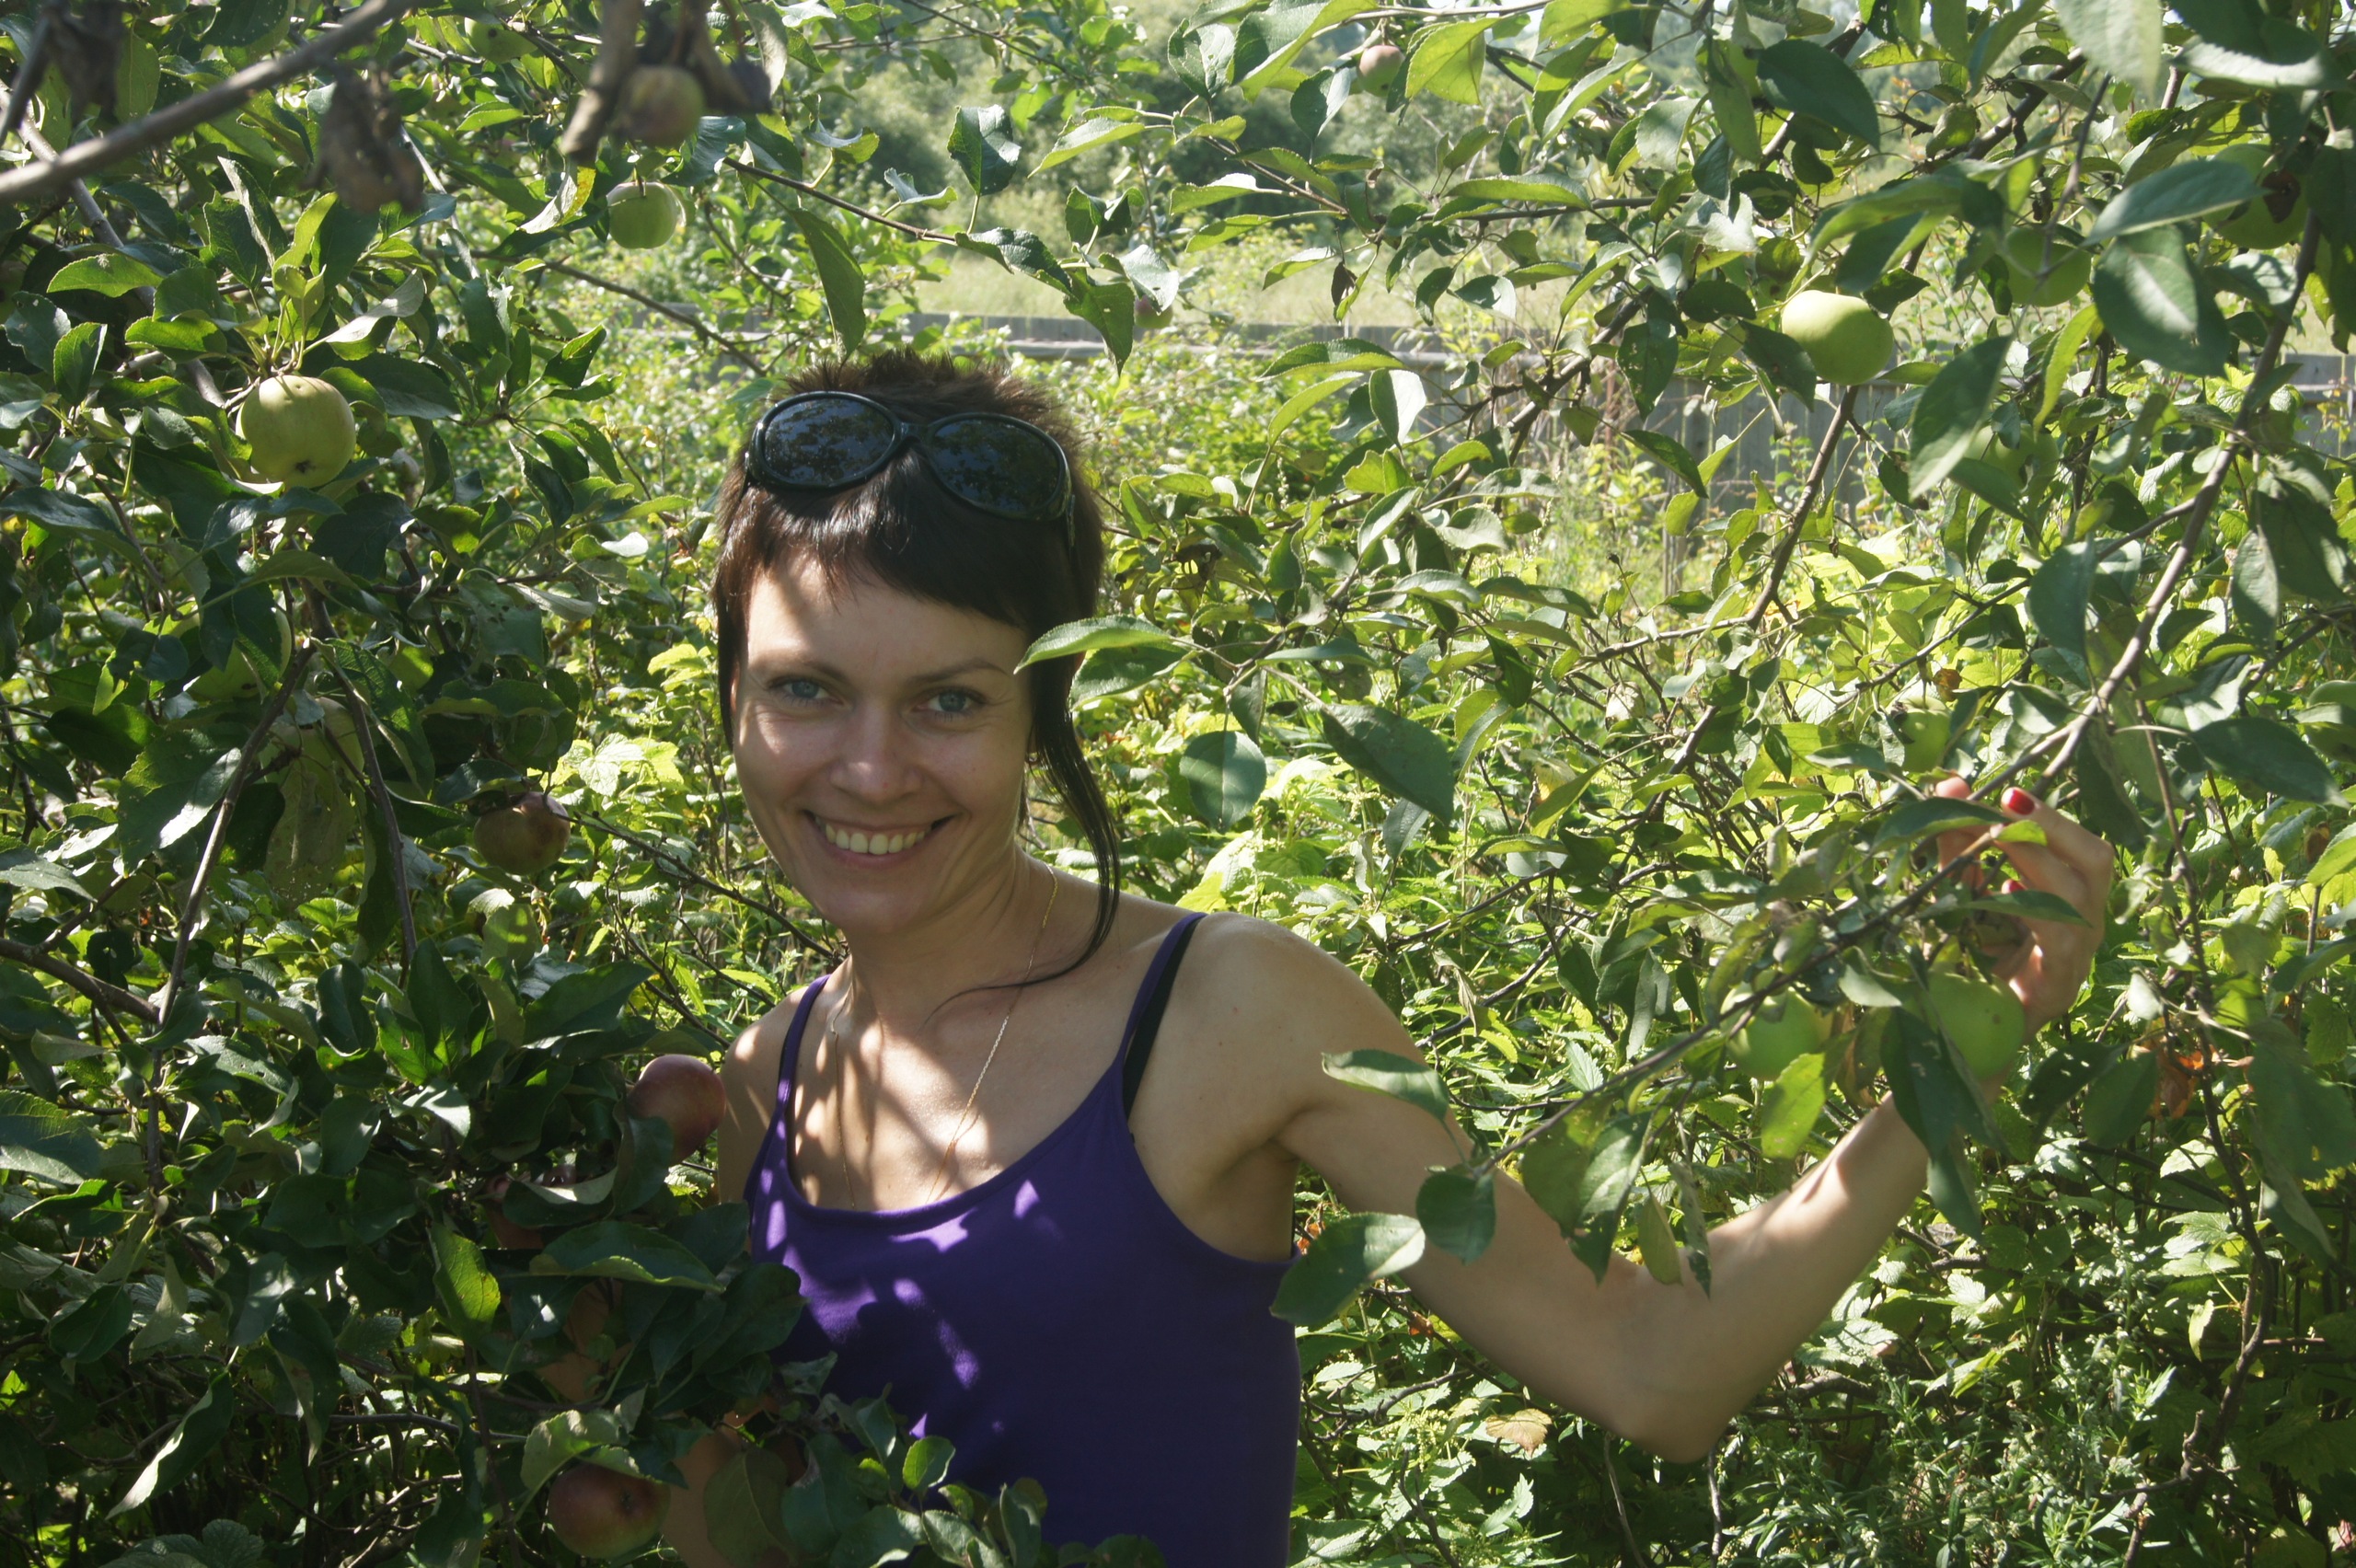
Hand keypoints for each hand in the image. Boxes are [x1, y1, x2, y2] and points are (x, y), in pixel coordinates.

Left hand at [1932, 776, 2114, 1038]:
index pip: (2078, 844)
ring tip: (1994, 839)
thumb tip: (1950, 784)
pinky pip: (2059, 944)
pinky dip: (2034, 914)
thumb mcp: (1959, 892)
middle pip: (2097, 862)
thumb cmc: (1970, 958)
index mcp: (2068, 895)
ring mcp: (2077, 956)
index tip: (2008, 792)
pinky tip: (2004, 895)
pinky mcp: (2059, 988)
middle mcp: (2083, 921)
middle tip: (2008, 806)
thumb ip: (1956, 844)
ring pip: (2081, 899)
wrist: (1966, 1034)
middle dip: (2054, 828)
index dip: (2050, 815)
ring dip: (2036, 862)